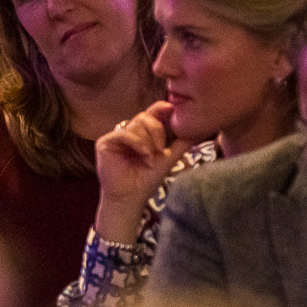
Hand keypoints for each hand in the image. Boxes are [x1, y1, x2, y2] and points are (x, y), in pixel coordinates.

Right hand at [92, 100, 189, 242]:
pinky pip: (124, 134)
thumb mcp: (168, 158)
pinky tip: (144, 156)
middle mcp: (127, 131)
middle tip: (161, 150)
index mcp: (141, 133)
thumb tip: (201, 129)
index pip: (151, 113)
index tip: (171, 107)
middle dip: (157, 131)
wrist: (131, 198)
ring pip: (136, 125)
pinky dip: (138, 144)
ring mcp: (115, 136)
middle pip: (144, 116)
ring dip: (148, 143)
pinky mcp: (105, 142)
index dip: (160, 108)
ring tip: (150, 160)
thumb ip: (181, 143)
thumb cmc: (147, 180)